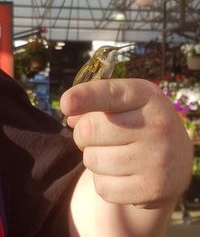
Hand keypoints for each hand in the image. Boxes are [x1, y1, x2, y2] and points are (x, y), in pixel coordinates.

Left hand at [60, 79, 192, 207]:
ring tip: (115, 154)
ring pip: (92, 160)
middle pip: (88, 130)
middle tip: (96, 135)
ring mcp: (156, 160)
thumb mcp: (126, 104)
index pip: (110, 94)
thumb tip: (70, 115)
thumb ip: (97, 102)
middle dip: (82, 133)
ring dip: (94, 158)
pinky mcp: (151, 189)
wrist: (176, 160)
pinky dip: (104, 181)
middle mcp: (157, 126)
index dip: (84, 97)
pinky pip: (102, 187)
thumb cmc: (141, 124)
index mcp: (147, 97)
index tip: (66, 103)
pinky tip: (123, 173)